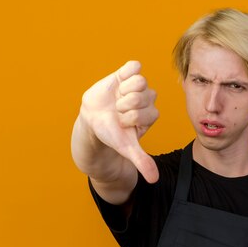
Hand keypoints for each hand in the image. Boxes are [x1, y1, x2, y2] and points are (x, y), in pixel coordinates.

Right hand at [80, 61, 158, 182]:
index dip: (129, 117)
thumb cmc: (111, 134)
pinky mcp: (127, 73)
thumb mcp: (126, 148)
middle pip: (142, 95)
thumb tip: (154, 180)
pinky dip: (124, 75)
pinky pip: (134, 66)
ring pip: (139, 80)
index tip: (122, 123)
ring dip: (122, 91)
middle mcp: (148, 99)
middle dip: (124, 105)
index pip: (146, 111)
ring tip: (116, 99)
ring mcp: (138, 86)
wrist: (93, 120)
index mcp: (151, 114)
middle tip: (117, 111)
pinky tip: (118, 84)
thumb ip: (142, 161)